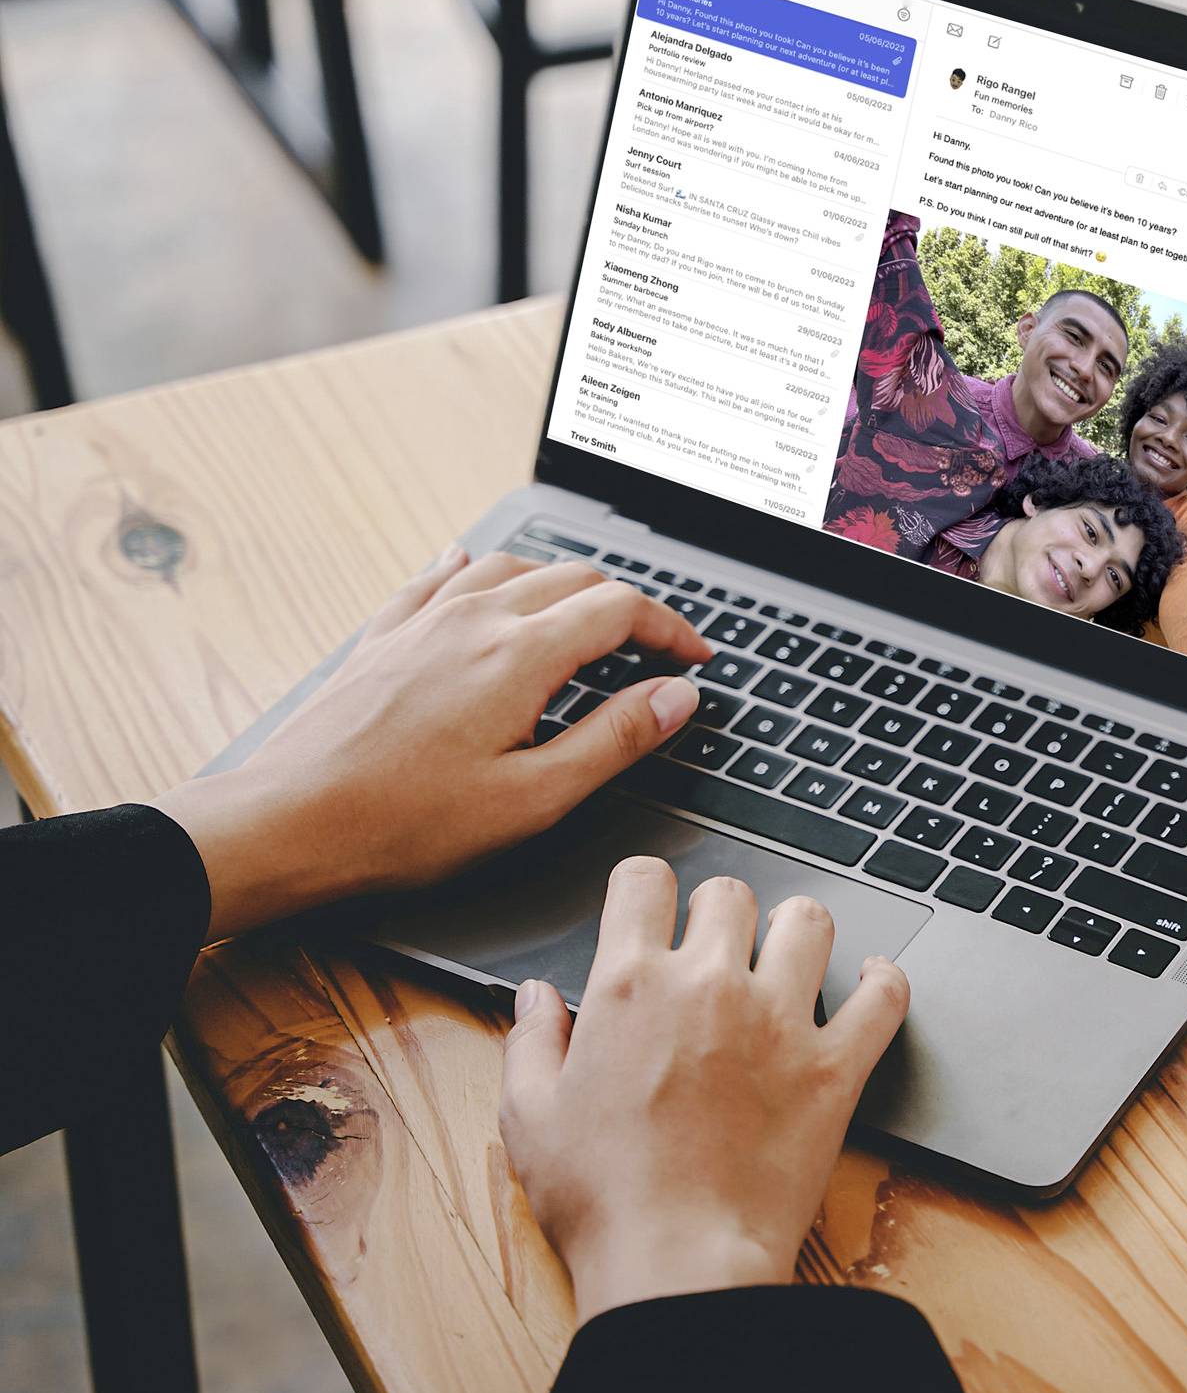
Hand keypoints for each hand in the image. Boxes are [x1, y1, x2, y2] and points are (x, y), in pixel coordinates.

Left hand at [155, 546, 712, 936]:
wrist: (287, 821)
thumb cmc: (405, 823)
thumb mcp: (534, 798)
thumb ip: (614, 739)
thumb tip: (675, 697)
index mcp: (520, 655)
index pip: (620, 611)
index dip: (670, 630)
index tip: (694, 658)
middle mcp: (474, 619)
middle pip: (573, 579)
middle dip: (627, 608)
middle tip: (655, 649)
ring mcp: (423, 622)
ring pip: (511, 569)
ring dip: (562, 585)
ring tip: (586, 617)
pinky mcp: (382, 638)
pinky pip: (440, 580)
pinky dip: (478, 571)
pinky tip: (473, 569)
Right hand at [497, 859, 910, 1321]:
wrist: (677, 1264)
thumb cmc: (601, 1200)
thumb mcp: (530, 1117)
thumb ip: (531, 1041)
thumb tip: (537, 996)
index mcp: (630, 987)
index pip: (644, 881)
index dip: (645, 888)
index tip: (650, 909)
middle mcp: (710, 986)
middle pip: (730, 895)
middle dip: (719, 913)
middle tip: (715, 949)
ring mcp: (779, 1022)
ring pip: (809, 923)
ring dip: (797, 932)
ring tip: (788, 956)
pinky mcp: (835, 1068)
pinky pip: (883, 997)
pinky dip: (882, 983)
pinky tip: (869, 984)